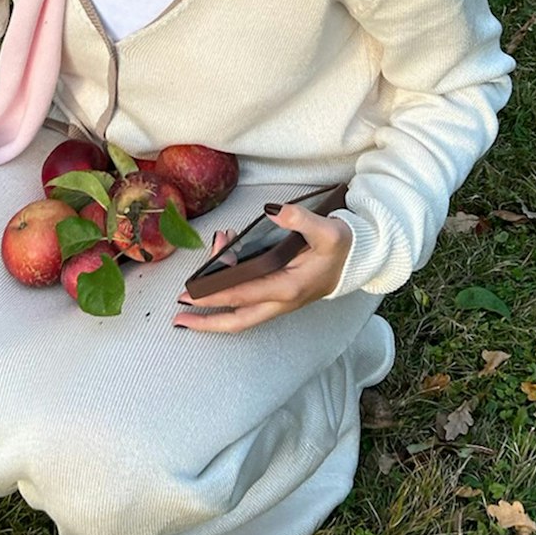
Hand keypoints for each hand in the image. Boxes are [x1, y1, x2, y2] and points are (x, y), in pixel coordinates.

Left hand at [172, 203, 352, 333]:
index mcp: (288, 288)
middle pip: (238, 321)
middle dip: (207, 322)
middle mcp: (280, 301)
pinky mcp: (278, 297)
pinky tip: (223, 259)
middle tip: (178, 319)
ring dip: (217, 301)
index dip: (214, 295)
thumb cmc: (341, 247)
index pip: (243, 294)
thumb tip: (273, 211)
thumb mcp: (327, 231)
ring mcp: (279, 302)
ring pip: (241, 313)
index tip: (189, 295)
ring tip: (200, 271)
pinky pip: (248, 301)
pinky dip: (230, 289)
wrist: (357, 261)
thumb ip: (300, 221)